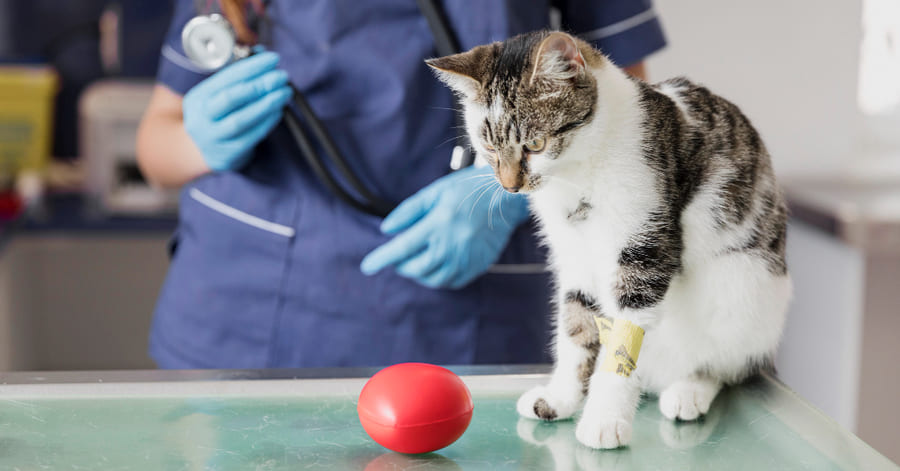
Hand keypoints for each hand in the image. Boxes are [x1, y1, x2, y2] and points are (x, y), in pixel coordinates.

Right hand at [183, 51, 292, 171]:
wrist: (201, 152)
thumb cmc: (217, 116)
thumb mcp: (218, 95)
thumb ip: (238, 78)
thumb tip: (264, 57)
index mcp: (197, 98)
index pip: (225, 78)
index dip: (251, 67)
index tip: (272, 59)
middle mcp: (201, 118)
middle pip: (230, 98)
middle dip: (259, 85)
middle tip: (281, 76)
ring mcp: (213, 138)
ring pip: (241, 120)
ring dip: (267, 104)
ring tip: (285, 93)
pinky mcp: (228, 155)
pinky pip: (251, 137)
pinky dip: (267, 122)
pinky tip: (278, 111)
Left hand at [360, 165, 529, 288]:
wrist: (504, 199)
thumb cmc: (466, 191)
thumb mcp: (434, 193)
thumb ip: (408, 211)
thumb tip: (386, 230)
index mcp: (438, 224)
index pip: (402, 248)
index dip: (382, 258)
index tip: (367, 266)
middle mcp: (452, 245)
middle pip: (416, 268)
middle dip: (401, 265)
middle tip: (397, 257)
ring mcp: (466, 259)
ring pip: (433, 279)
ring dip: (418, 274)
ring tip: (415, 261)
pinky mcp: (477, 266)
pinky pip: (451, 282)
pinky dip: (438, 278)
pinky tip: (436, 265)